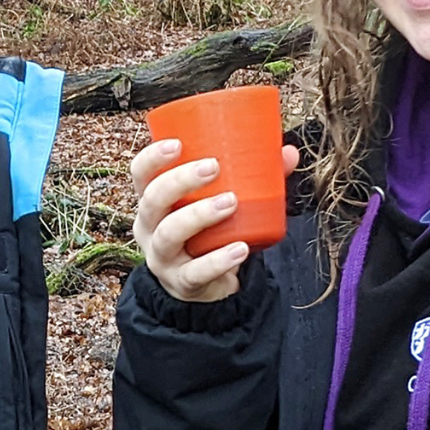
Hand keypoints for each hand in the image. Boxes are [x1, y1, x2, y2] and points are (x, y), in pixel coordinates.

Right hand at [130, 139, 299, 303]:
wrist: (203, 285)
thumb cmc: (208, 232)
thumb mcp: (218, 203)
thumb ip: (252, 177)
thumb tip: (288, 153)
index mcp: (153, 201)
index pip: (140, 174)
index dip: (152, 158)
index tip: (177, 144)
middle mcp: (149, 227)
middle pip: (153, 200)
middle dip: (180, 180)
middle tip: (214, 167)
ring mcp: (162, 257)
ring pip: (170, 233)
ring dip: (200, 214)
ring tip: (231, 202)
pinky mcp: (182, 282)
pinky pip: (196, 271)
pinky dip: (219, 260)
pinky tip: (240, 248)